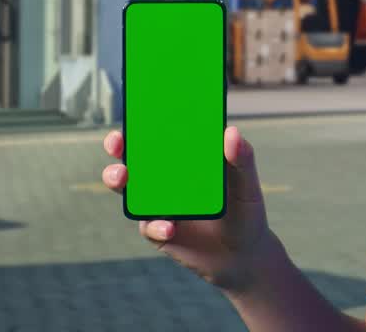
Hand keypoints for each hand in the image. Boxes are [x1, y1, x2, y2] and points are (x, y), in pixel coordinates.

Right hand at [101, 126, 280, 291]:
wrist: (242, 255)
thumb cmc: (245, 212)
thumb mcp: (247, 185)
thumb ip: (242, 159)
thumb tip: (231, 131)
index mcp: (187, 161)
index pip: (162, 136)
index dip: (146, 122)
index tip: (137, 109)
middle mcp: (166, 179)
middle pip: (134, 157)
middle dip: (119, 146)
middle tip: (118, 142)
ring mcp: (158, 204)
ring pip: (128, 188)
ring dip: (118, 179)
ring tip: (122, 176)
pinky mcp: (157, 230)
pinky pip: (148, 224)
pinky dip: (156, 224)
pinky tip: (170, 226)